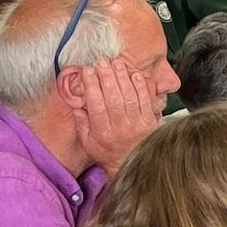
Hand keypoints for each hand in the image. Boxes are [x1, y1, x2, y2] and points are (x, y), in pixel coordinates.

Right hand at [67, 57, 160, 176]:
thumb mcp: (89, 143)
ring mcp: (137, 124)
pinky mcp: (150, 121)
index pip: (96, 105)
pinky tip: (134, 74)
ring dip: (122, 77)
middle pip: (113, 98)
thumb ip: (82, 124)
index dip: (91, 86)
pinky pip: (145, 101)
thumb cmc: (108, 152)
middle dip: (106, 77)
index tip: (87, 71)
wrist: (133, 165)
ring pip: (129, 96)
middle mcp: (120, 127)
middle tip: (102, 62)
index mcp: (102, 132)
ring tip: (116, 63)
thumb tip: (76, 106)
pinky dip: (141, 87)